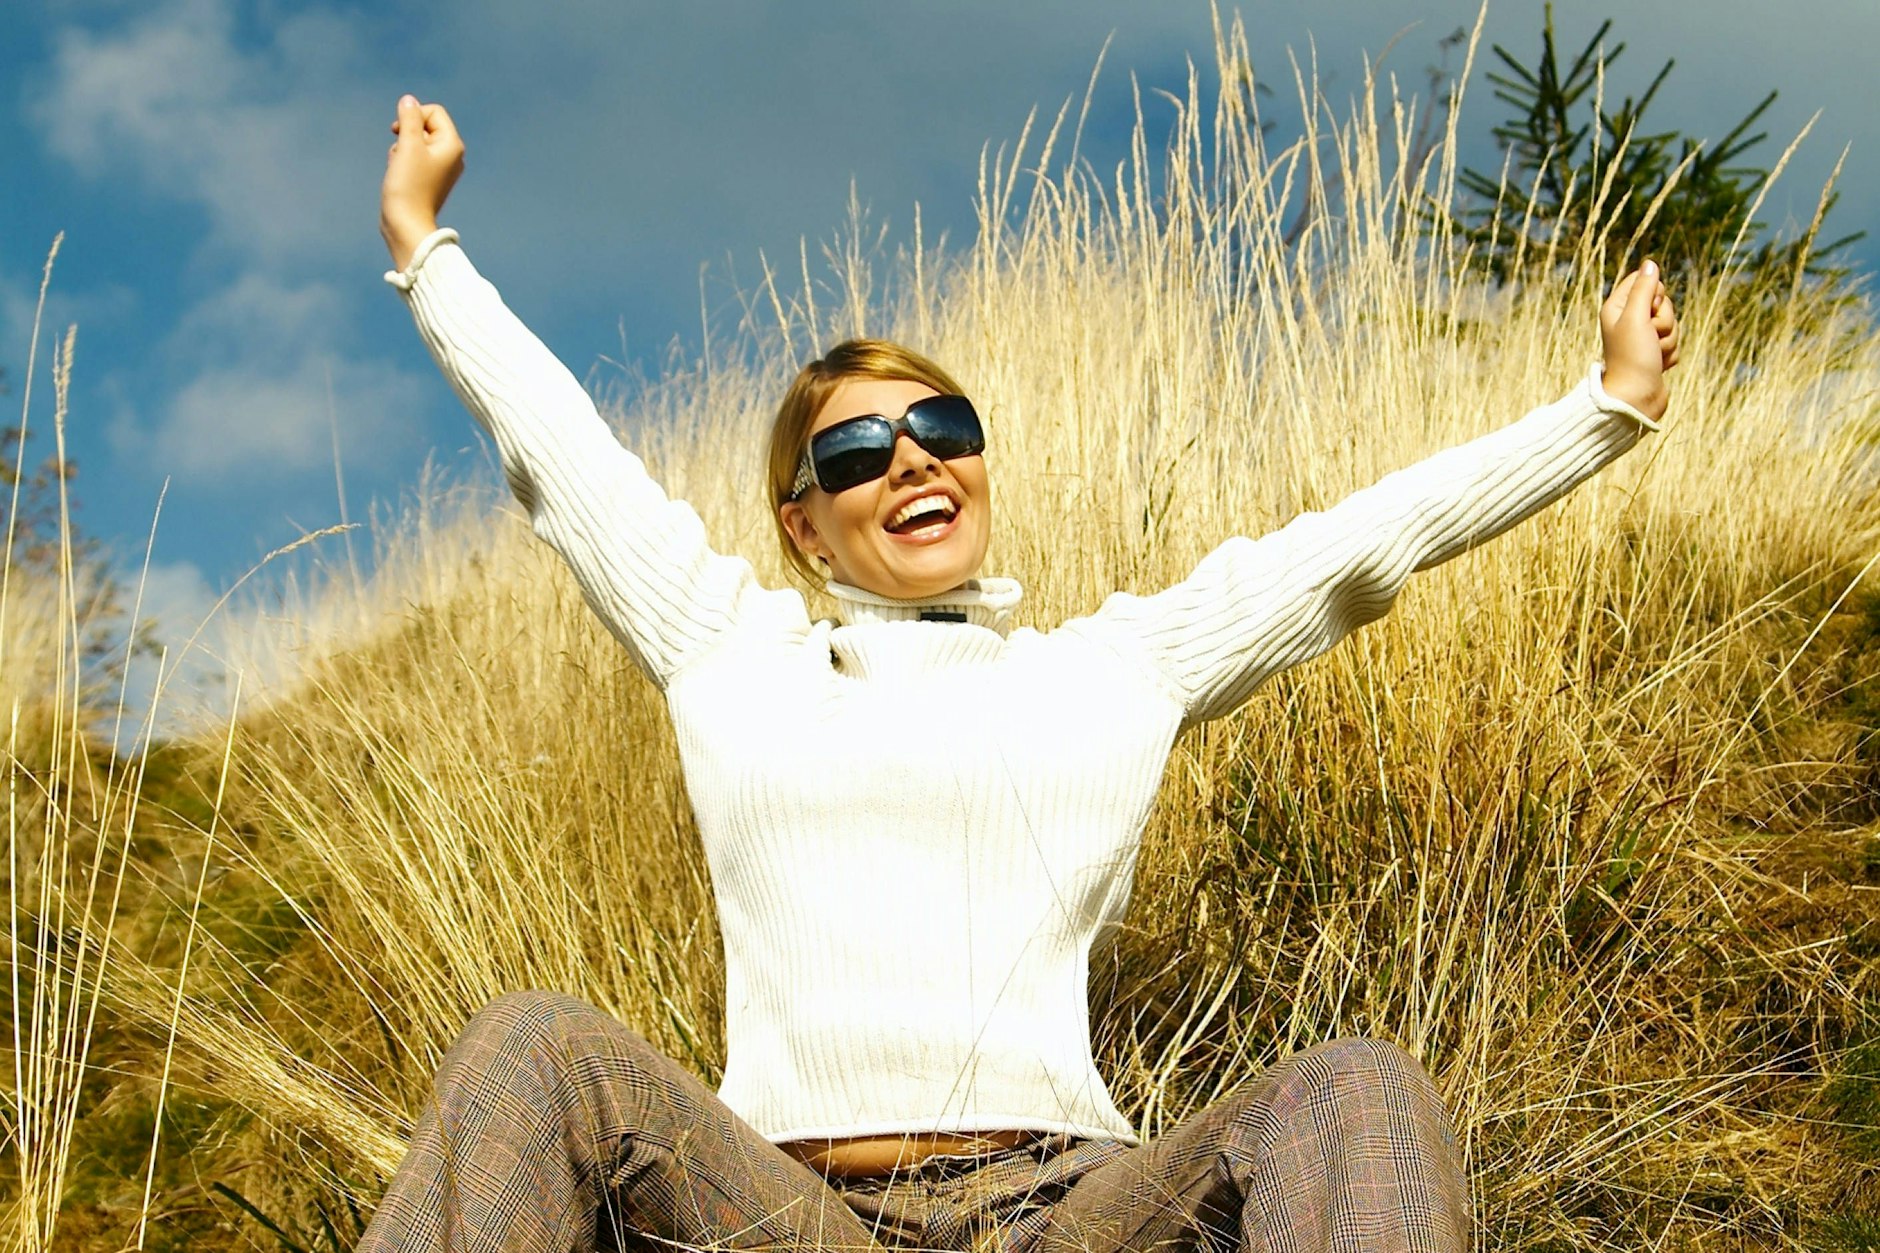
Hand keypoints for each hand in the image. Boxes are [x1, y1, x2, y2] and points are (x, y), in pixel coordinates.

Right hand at [380, 96, 464, 270]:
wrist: (405, 224)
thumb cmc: (408, 186)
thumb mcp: (407, 145)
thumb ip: (409, 119)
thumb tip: (408, 100)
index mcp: (453, 145)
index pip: (434, 112)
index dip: (414, 116)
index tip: (399, 131)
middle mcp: (452, 156)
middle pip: (424, 126)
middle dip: (406, 135)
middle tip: (402, 155)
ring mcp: (441, 168)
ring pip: (415, 142)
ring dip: (402, 149)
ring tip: (400, 169)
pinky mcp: (429, 179)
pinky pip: (413, 158)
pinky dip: (402, 161)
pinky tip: (398, 176)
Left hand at [1598, 259, 1679, 423]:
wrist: (1636, 397)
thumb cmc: (1631, 358)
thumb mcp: (1636, 317)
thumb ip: (1643, 289)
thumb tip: (1649, 264)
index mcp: (1617, 308)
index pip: (1643, 281)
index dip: (1653, 293)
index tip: (1647, 309)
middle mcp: (1628, 321)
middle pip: (1662, 302)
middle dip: (1664, 320)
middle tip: (1650, 336)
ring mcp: (1643, 338)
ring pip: (1672, 323)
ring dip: (1668, 339)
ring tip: (1653, 354)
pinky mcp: (1655, 353)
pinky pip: (1675, 343)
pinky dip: (1670, 354)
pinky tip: (1658, 365)